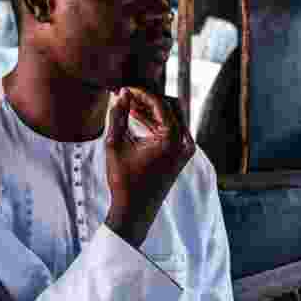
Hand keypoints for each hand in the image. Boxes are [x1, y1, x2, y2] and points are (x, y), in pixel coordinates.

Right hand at [104, 88, 195, 247]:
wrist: (135, 211)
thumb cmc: (124, 180)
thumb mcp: (115, 144)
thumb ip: (118, 115)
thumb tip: (121, 93)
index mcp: (173, 140)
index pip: (160, 104)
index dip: (142, 93)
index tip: (125, 88)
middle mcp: (184, 143)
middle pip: (169, 107)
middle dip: (147, 99)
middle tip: (127, 95)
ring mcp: (185, 149)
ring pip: (170, 117)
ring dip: (150, 110)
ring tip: (128, 105)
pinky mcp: (181, 154)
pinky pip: (171, 129)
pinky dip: (155, 122)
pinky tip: (136, 117)